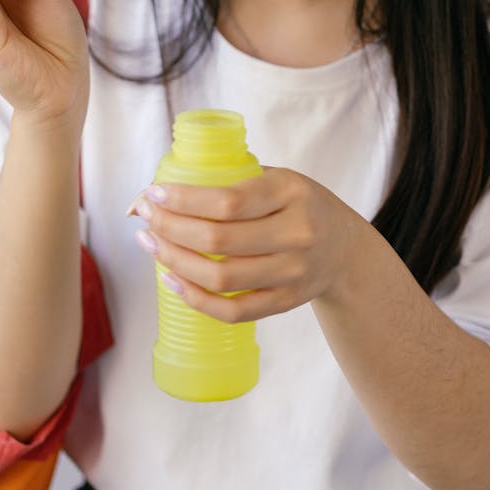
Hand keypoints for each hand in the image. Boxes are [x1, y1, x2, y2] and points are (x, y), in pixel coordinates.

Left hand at [128, 167, 356, 320]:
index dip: (184, 200)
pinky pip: (233, 311)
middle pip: (219, 240)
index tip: (153, 194)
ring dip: (175, 261)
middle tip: (144, 217)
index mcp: (291, 192)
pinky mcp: (285, 303)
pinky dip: (196, 298)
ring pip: (221, 278)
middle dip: (171, 228)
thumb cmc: (297, 204)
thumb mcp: (278, 178)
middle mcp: (296, 233)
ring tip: (150, 244)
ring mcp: (293, 273)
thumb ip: (232, 178)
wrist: (345, 249)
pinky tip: (171, 279)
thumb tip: (157, 191)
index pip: (229, 200)